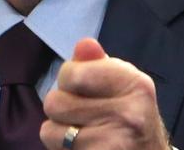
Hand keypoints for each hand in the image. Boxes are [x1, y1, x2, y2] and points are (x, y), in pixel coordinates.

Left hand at [40, 38, 169, 149]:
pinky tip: (83, 147)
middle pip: (55, 101)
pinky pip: (55, 149)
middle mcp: (127, 113)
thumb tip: (84, 44)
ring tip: (82, 133)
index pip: (72, 73)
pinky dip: (61, 149)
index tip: (83, 89)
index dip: (68, 80)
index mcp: (134, 84)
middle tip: (83, 116)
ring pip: (49, 130)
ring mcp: (113, 142)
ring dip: (59, 133)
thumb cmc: (131, 119)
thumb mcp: (122, 86)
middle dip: (61, 108)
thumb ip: (99, 64)